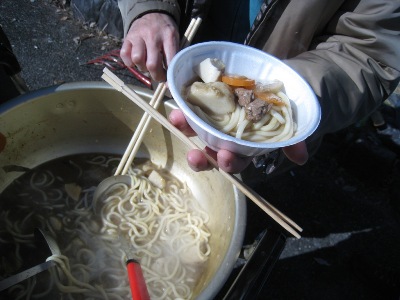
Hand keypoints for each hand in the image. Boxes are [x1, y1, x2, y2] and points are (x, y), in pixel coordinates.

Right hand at [120, 13, 178, 81]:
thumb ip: (173, 57)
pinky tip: (136, 61)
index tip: (169, 83)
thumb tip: (170, 81)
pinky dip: (130, 63)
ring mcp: (138, 36)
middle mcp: (153, 36)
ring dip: (142, 68)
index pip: (169, 61)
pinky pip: (125, 55)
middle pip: (152, 64)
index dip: (169, 76)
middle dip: (156, 76)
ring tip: (147, 65)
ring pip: (137, 59)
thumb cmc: (165, 32)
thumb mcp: (175, 39)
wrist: (153, 14)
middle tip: (159, 76)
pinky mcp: (127, 37)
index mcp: (168, 36)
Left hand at [169, 109, 308, 172]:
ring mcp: (216, 118)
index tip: (224, 157)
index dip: (228, 162)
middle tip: (196, 156)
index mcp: (244, 146)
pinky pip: (193, 104)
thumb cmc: (282, 107)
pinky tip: (177, 97)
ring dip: (185, 127)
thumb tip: (300, 158)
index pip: (235, 160)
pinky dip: (184, 102)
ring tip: (176, 119)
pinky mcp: (209, 99)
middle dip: (202, 156)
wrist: (276, 82)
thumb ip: (294, 140)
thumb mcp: (290, 123)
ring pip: (197, 128)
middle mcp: (227, 136)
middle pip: (211, 151)